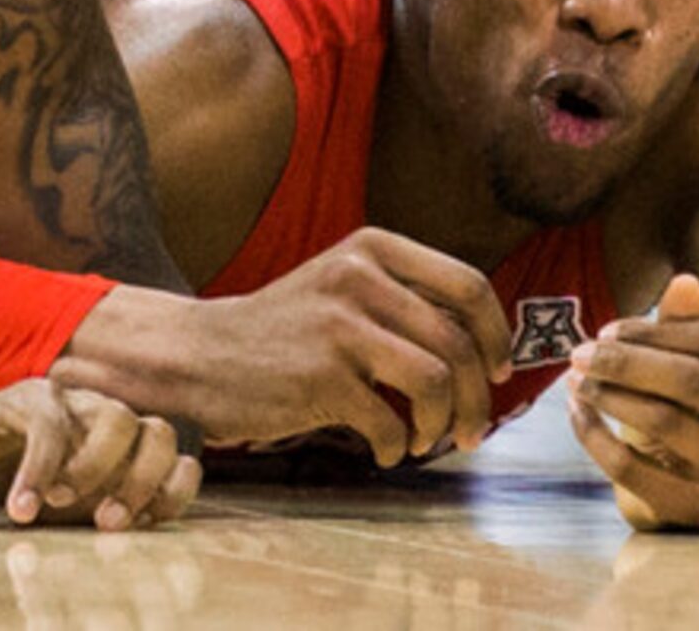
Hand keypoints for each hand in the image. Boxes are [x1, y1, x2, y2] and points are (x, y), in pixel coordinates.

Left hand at [0, 378, 203, 530]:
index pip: (49, 420)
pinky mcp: (139, 460)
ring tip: (108, 524)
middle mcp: (81, 406)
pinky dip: (174, 492)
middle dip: (98, 468)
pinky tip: (143, 521)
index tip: (21, 515)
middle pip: (118, 417)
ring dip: (144, 481)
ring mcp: (116, 430)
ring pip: (159, 434)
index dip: (39, 468)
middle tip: (68, 509)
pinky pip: (181, 464)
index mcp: (31, 398)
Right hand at [57, 229, 510, 466]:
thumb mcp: (342, 289)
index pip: (468, 286)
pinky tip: (384, 450)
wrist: (199, 355)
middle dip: (478, 398)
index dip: (497, 335)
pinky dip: (397, 447)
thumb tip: (487, 347)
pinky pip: (391, 423)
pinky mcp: (320, 377)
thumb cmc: (283, 333)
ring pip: (437, 380)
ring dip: (446, 424)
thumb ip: (404, 301)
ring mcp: (337, 326)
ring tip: (428, 441)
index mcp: (371, 249)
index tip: (499, 371)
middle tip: (472, 430)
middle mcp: (357, 277)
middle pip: (458, 343)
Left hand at [566, 272, 698, 529]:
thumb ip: (686, 323)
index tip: (604, 329)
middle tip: (578, 353)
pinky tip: (576, 412)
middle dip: (626, 363)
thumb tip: (684, 281)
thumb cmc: (692, 400)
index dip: (653, 331)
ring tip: (574, 379)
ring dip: (608, 395)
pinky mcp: (698, 507)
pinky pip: (633, 469)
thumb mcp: (693, 359)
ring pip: (665, 422)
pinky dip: (593, 437)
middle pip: (693, 380)